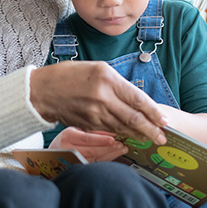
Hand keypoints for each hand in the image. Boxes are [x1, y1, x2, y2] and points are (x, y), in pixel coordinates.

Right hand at [30, 61, 168, 144]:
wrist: (42, 91)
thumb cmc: (69, 75)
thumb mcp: (96, 68)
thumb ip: (117, 83)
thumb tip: (136, 100)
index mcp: (106, 78)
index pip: (137, 99)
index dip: (154, 112)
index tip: (165, 120)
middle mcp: (102, 97)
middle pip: (133, 118)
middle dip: (151, 130)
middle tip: (163, 137)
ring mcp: (94, 113)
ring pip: (123, 127)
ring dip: (138, 135)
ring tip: (150, 139)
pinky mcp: (87, 124)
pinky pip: (109, 131)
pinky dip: (121, 134)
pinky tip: (129, 137)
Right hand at [50, 127, 128, 162]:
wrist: (51, 154)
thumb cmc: (64, 140)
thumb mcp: (74, 130)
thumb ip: (91, 131)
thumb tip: (111, 131)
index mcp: (68, 136)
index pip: (87, 139)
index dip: (101, 140)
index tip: (114, 139)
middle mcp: (69, 149)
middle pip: (92, 150)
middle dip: (109, 148)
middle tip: (121, 145)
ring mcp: (72, 160)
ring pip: (95, 159)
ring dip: (110, 154)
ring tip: (121, 149)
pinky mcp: (77, 168)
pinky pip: (94, 164)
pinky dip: (105, 160)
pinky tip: (114, 156)